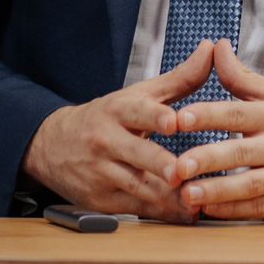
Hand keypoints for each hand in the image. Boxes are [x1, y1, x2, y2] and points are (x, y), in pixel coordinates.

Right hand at [19, 40, 213, 222]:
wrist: (52, 145)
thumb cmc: (106, 117)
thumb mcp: (137, 94)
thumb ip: (179, 77)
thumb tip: (211, 49)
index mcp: (118, 110)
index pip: (137, 112)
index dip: (155, 116)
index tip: (174, 121)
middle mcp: (107, 140)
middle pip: (136, 153)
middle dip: (160, 164)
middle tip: (182, 172)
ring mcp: (102, 172)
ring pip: (136, 186)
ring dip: (166, 196)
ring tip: (194, 202)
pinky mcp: (101, 199)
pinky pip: (134, 208)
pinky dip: (159, 213)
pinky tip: (182, 214)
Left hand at [172, 39, 263, 221]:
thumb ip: (244, 77)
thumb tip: (216, 47)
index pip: (237, 112)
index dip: (207, 115)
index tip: (178, 118)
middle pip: (240, 152)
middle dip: (205, 158)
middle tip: (175, 165)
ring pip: (248, 185)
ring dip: (215, 191)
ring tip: (185, 194)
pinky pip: (259, 208)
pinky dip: (233, 210)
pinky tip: (209, 210)